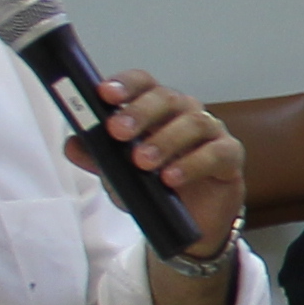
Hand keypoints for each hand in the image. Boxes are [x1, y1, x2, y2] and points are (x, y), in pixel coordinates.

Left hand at [83, 71, 246, 257]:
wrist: (189, 221)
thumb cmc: (155, 187)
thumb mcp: (118, 174)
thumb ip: (97, 157)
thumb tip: (72, 143)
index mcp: (156, 108)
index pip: (143, 83)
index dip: (125, 85)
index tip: (105, 94)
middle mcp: (184, 112)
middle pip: (167, 98)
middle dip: (140, 113)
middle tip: (118, 132)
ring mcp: (211, 132)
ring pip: (193, 122)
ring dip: (165, 140)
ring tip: (142, 162)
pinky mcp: (230, 156)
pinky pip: (216, 152)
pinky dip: (192, 164)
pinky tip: (172, 178)